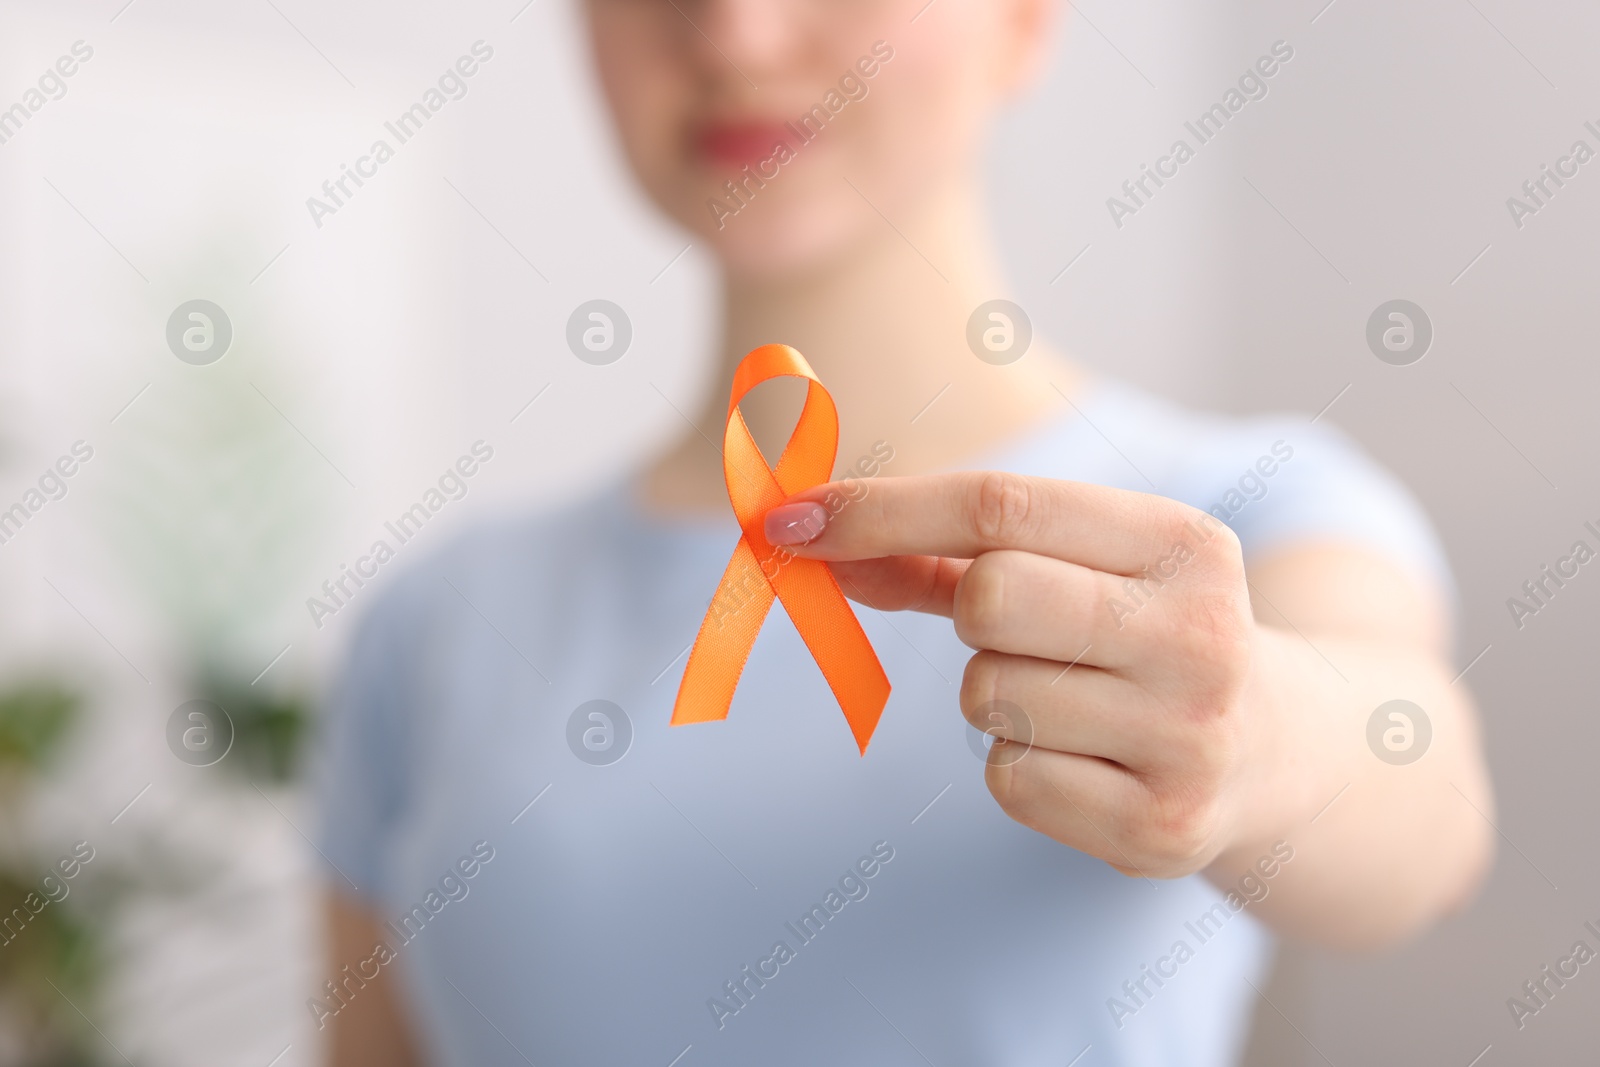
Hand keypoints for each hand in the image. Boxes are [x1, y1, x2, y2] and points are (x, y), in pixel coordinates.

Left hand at [765, 471, 1288, 879]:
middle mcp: (1201, 634)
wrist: (1282, 751)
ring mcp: (1189, 738)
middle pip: (992, 598)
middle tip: (1018, 631)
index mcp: (1184, 541)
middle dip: (971, 614)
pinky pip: (1009, 779)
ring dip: (996, 696)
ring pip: (988, 695)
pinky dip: (1019, 765)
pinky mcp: (1162, 828)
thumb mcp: (1082, 569)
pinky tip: (1086, 759)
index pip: (1001, 504)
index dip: (880, 509)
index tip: (789, 520)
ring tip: (1073, 699)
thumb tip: (810, 536)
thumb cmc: (1143, 635)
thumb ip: (947, 552)